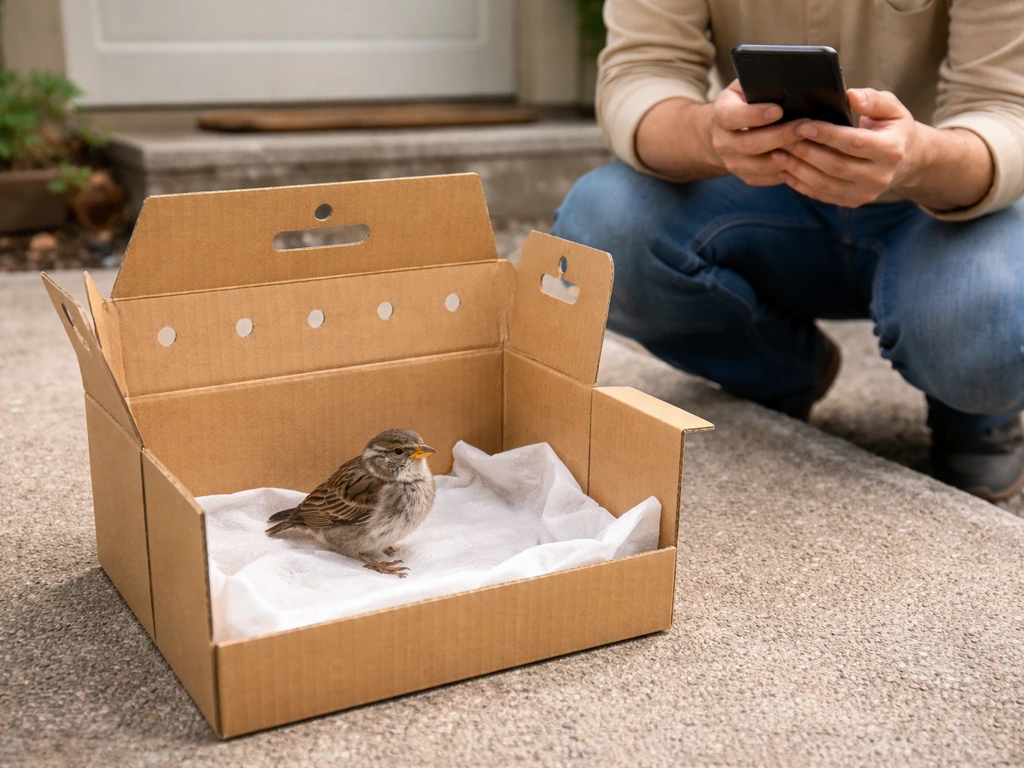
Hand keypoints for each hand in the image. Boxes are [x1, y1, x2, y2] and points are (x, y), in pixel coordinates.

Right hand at [708, 80, 811, 186]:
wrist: (729, 130)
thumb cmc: (747, 100)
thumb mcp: (747, 85)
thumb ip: (762, 83)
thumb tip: (793, 83)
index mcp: (720, 113)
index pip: (731, 117)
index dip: (754, 115)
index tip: (779, 110)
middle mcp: (721, 141)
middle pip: (749, 144)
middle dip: (780, 136)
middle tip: (805, 127)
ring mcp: (732, 162)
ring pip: (760, 165)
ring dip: (787, 156)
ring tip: (810, 143)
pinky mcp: (746, 176)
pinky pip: (768, 178)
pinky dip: (788, 169)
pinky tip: (805, 158)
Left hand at [771, 88, 921, 206]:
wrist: (906, 160)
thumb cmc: (893, 127)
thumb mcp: (893, 108)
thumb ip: (873, 100)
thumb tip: (851, 96)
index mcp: (890, 150)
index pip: (853, 143)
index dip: (826, 135)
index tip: (802, 126)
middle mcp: (879, 176)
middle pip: (835, 165)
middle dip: (805, 152)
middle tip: (782, 138)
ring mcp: (865, 193)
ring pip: (824, 184)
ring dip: (797, 169)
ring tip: (778, 153)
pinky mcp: (853, 202)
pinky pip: (821, 195)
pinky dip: (800, 184)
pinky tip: (784, 170)